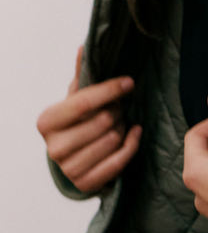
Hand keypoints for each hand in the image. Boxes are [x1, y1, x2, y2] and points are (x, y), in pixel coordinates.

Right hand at [36, 46, 141, 193]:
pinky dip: (132, 144)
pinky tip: (135, 133)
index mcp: (47, 122)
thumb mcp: (74, 101)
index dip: (109, 91)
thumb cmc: (76, 125)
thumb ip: (81, 77)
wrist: (72, 161)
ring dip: (124, 128)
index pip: (83, 103)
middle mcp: (54, 147)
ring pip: (113, 140)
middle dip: (118, 111)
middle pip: (102, 122)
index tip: (129, 82)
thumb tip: (84, 48)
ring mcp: (69, 169)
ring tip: (122, 122)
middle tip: (121, 107)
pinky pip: (120, 161)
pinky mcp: (86, 184)